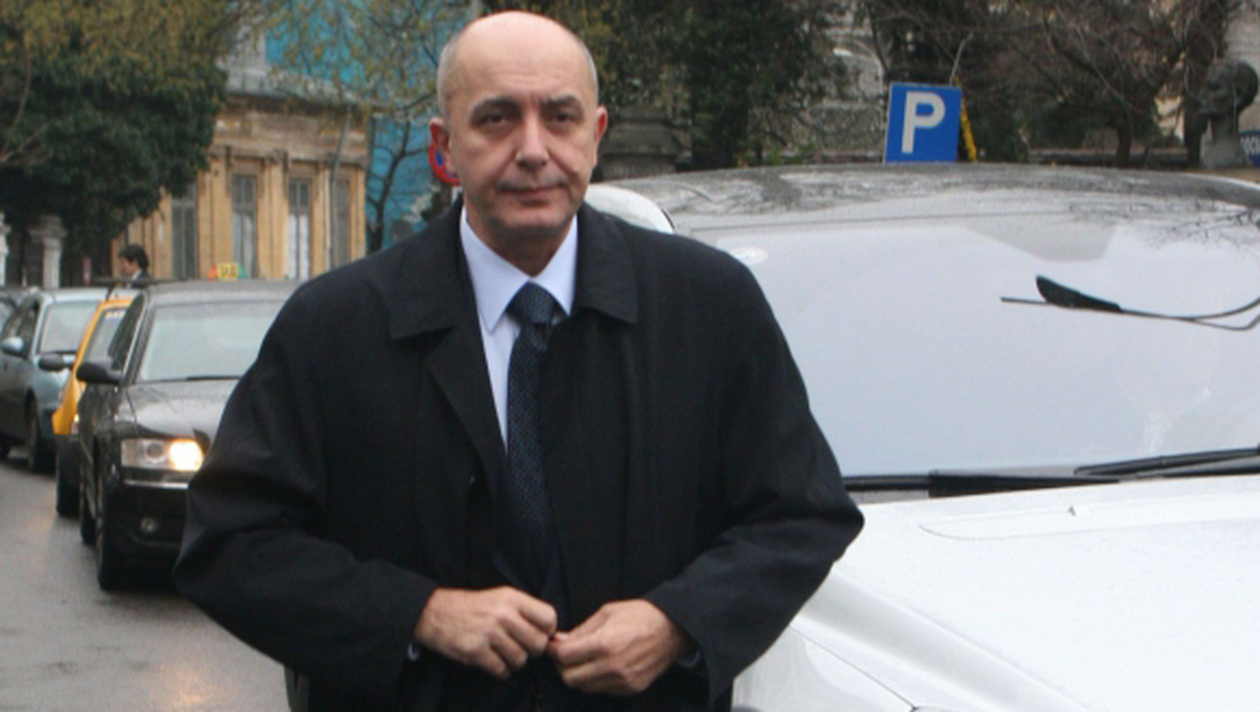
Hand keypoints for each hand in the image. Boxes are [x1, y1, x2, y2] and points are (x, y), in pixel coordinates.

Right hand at [414, 587, 556, 679]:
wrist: (434, 612)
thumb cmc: (472, 607)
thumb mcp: (500, 597)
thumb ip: (525, 611)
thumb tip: (553, 635)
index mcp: (511, 598)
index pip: (549, 617)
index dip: (547, 631)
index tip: (538, 634)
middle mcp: (502, 614)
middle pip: (538, 643)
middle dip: (532, 651)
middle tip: (522, 648)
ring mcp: (488, 633)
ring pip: (521, 659)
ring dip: (515, 662)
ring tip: (504, 654)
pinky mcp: (475, 651)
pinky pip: (502, 671)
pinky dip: (501, 671)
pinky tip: (494, 662)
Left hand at [547, 599, 693, 694]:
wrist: (673, 629)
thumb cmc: (640, 615)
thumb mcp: (607, 613)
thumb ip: (581, 630)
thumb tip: (559, 641)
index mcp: (604, 643)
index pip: (564, 657)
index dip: (552, 651)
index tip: (551, 645)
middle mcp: (612, 666)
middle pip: (570, 678)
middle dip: (562, 666)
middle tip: (565, 654)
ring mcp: (622, 681)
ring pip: (584, 687)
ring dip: (578, 674)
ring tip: (584, 659)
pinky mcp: (631, 689)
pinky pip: (602, 690)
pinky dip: (595, 680)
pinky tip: (601, 666)